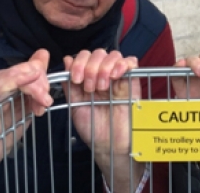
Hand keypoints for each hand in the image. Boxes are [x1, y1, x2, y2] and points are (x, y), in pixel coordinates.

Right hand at [0, 50, 51, 191]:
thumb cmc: (6, 128)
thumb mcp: (26, 103)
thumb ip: (35, 81)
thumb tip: (43, 54)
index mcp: (3, 79)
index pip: (27, 67)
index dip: (42, 76)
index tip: (48, 95)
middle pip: (22, 69)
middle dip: (40, 83)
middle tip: (47, 100)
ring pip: (13, 75)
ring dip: (33, 88)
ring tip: (42, 102)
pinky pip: (1, 87)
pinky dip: (19, 90)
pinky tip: (32, 102)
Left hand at [63, 49, 142, 188]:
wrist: (109, 145)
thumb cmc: (92, 128)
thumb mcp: (75, 106)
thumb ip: (70, 85)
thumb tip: (67, 60)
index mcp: (88, 78)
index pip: (85, 56)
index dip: (80, 62)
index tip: (77, 79)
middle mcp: (103, 75)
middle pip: (99, 53)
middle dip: (91, 66)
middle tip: (90, 86)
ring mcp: (118, 77)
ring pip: (114, 55)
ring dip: (105, 67)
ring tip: (102, 86)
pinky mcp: (132, 81)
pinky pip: (131, 62)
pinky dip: (123, 63)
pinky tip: (116, 75)